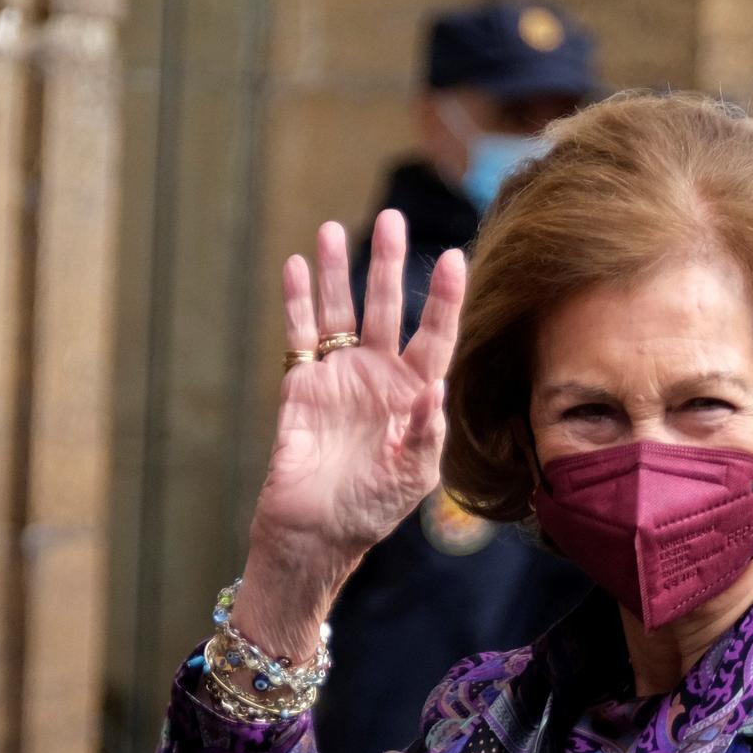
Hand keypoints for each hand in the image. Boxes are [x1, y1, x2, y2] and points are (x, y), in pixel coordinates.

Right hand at [237, 210, 466, 659]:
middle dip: (387, 264)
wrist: (316, 535)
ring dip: (337, 272)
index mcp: (416, 397)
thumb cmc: (372, 510)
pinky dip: (299, 301)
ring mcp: (339, 377)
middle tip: (390, 218)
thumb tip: (432, 389)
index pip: (435, 337)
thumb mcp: (413, 477)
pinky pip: (300, 334)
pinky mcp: (301, 385)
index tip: (453, 257)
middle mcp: (379, 378)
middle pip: (386, 309)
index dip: (443, 299)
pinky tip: (300, 266)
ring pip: (340, 312)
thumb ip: (427, 432)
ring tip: (334, 229)